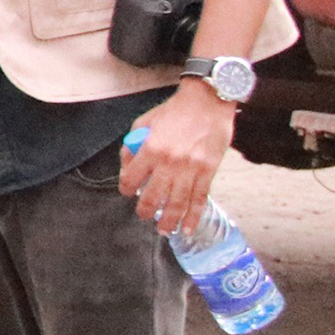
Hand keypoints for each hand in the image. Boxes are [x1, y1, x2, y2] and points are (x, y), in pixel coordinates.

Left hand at [121, 85, 235, 238]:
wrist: (207, 103)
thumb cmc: (175, 111)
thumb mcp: (144, 122)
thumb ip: (133, 144)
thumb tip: (127, 165)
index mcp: (151, 148)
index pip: (131, 178)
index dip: (126, 188)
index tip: (127, 191)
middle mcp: (170, 162)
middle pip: (153, 196)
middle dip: (145, 210)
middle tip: (143, 215)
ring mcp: (191, 169)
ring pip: (177, 203)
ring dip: (168, 221)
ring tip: (163, 230)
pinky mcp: (208, 172)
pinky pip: (199, 199)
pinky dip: (193, 216)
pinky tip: (187, 228)